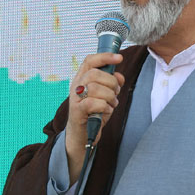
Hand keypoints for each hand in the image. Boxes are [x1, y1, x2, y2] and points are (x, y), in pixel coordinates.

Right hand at [65, 52, 124, 182]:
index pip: (90, 61)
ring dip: (109, 96)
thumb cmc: (94, 115)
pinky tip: (106, 111)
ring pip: (95, 87)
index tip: (119, 58)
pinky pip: (94, 102)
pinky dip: (105, 107)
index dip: (104, 56)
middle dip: (111, 83)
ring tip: (111, 104)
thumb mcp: (106, 97)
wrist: (83, 137)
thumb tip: (120, 75)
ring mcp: (75, 99)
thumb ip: (112, 85)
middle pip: (95, 73)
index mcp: (82, 79)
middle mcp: (76, 86)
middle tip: (116, 93)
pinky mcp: (77, 112)